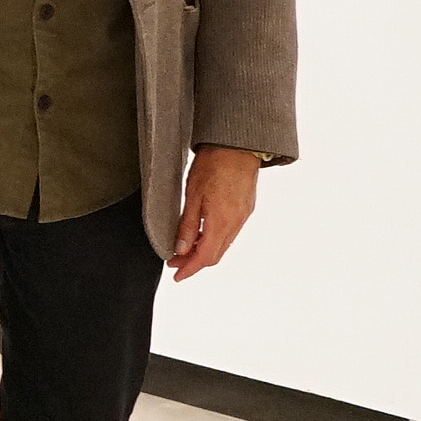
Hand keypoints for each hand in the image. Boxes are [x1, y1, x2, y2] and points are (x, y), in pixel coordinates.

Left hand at [168, 144, 262, 281]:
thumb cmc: (214, 163)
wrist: (238, 145)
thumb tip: (181, 250)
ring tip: (185, 248)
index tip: (177, 275)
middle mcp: (236, 223)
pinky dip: (215, 239)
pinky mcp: (245, 208)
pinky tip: (202, 234)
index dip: (189, 269)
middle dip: (194, 263)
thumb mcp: (192, 195)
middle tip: (175, 262)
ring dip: (205, 251)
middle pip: (215, 255)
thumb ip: (188, 225)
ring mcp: (243, 216)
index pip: (205, 257)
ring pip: (223, 245)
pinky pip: (230, 233)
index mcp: (221, 222)